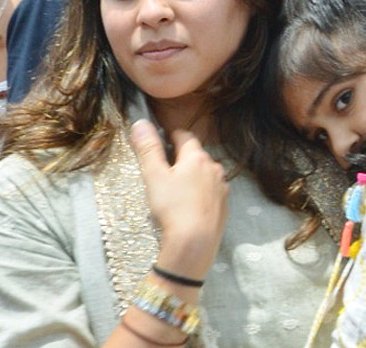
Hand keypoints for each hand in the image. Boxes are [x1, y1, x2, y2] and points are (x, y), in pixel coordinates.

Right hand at [131, 120, 228, 280]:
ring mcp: (221, 187)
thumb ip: (148, 149)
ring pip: (206, 174)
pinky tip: (190, 204)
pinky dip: (201, 192)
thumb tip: (141, 123)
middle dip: (183, 157)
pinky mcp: (224, 205)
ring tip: (177, 188)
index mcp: (196, 158)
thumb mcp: (154, 177)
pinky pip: (211, 191)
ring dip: (194, 175)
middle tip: (166, 166)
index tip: (165, 138)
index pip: (186, 137)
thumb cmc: (173, 208)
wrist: (195, 242)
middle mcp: (213, 168)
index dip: (173, 135)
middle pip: (197, 155)